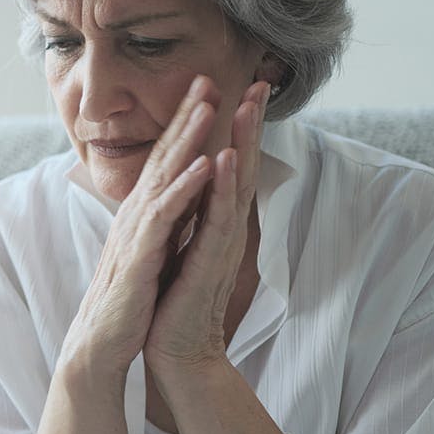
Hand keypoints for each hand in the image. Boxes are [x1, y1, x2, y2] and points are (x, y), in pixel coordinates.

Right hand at [57, 75, 222, 381]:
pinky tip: (203, 166)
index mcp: (143, 210)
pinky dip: (184, 188)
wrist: (101, 341)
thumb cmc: (128, 297)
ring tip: (208, 106)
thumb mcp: (147, 248)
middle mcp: (137, 211)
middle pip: (164, 153)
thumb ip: (160, 219)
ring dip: (186, 139)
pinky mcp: (140, 255)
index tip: (206, 89)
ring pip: (164, 175)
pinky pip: (164, 216)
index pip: (165, 157)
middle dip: (187, 114)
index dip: (185, 122)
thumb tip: (177, 195)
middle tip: (207, 77)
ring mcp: (136, 230)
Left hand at [143, 79, 269, 372]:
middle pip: (243, 166)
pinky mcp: (210, 263)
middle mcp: (225, 228)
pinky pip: (219, 219)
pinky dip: (225, 187)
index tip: (242, 89)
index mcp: (216, 221)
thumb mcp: (185, 245)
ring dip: (243, 144)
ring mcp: (221, 244)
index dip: (238, 127)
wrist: (175, 350)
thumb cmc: (177, 298)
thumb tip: (194, 184)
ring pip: (237, 186)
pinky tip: (227, 158)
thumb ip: (195, 215)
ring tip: (247, 106)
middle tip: (259, 83)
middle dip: (249, 124)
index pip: (232, 166)